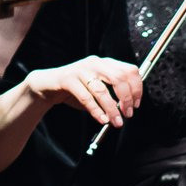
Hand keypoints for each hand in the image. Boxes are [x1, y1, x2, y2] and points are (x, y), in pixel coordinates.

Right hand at [23, 55, 143, 128]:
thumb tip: (127, 109)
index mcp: (105, 63)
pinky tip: (101, 119)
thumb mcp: (97, 89)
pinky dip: (95, 110)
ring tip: (116, 122)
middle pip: (119, 78)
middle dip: (127, 98)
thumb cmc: (76, 89)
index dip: (137, 88)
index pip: (129, 70)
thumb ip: (112, 95)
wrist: (48, 84)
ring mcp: (80, 70)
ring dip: (112, 109)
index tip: (136, 105)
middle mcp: (95, 63)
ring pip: (101, 90)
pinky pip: (85, 97)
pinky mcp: (68, 79)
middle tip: (128, 114)